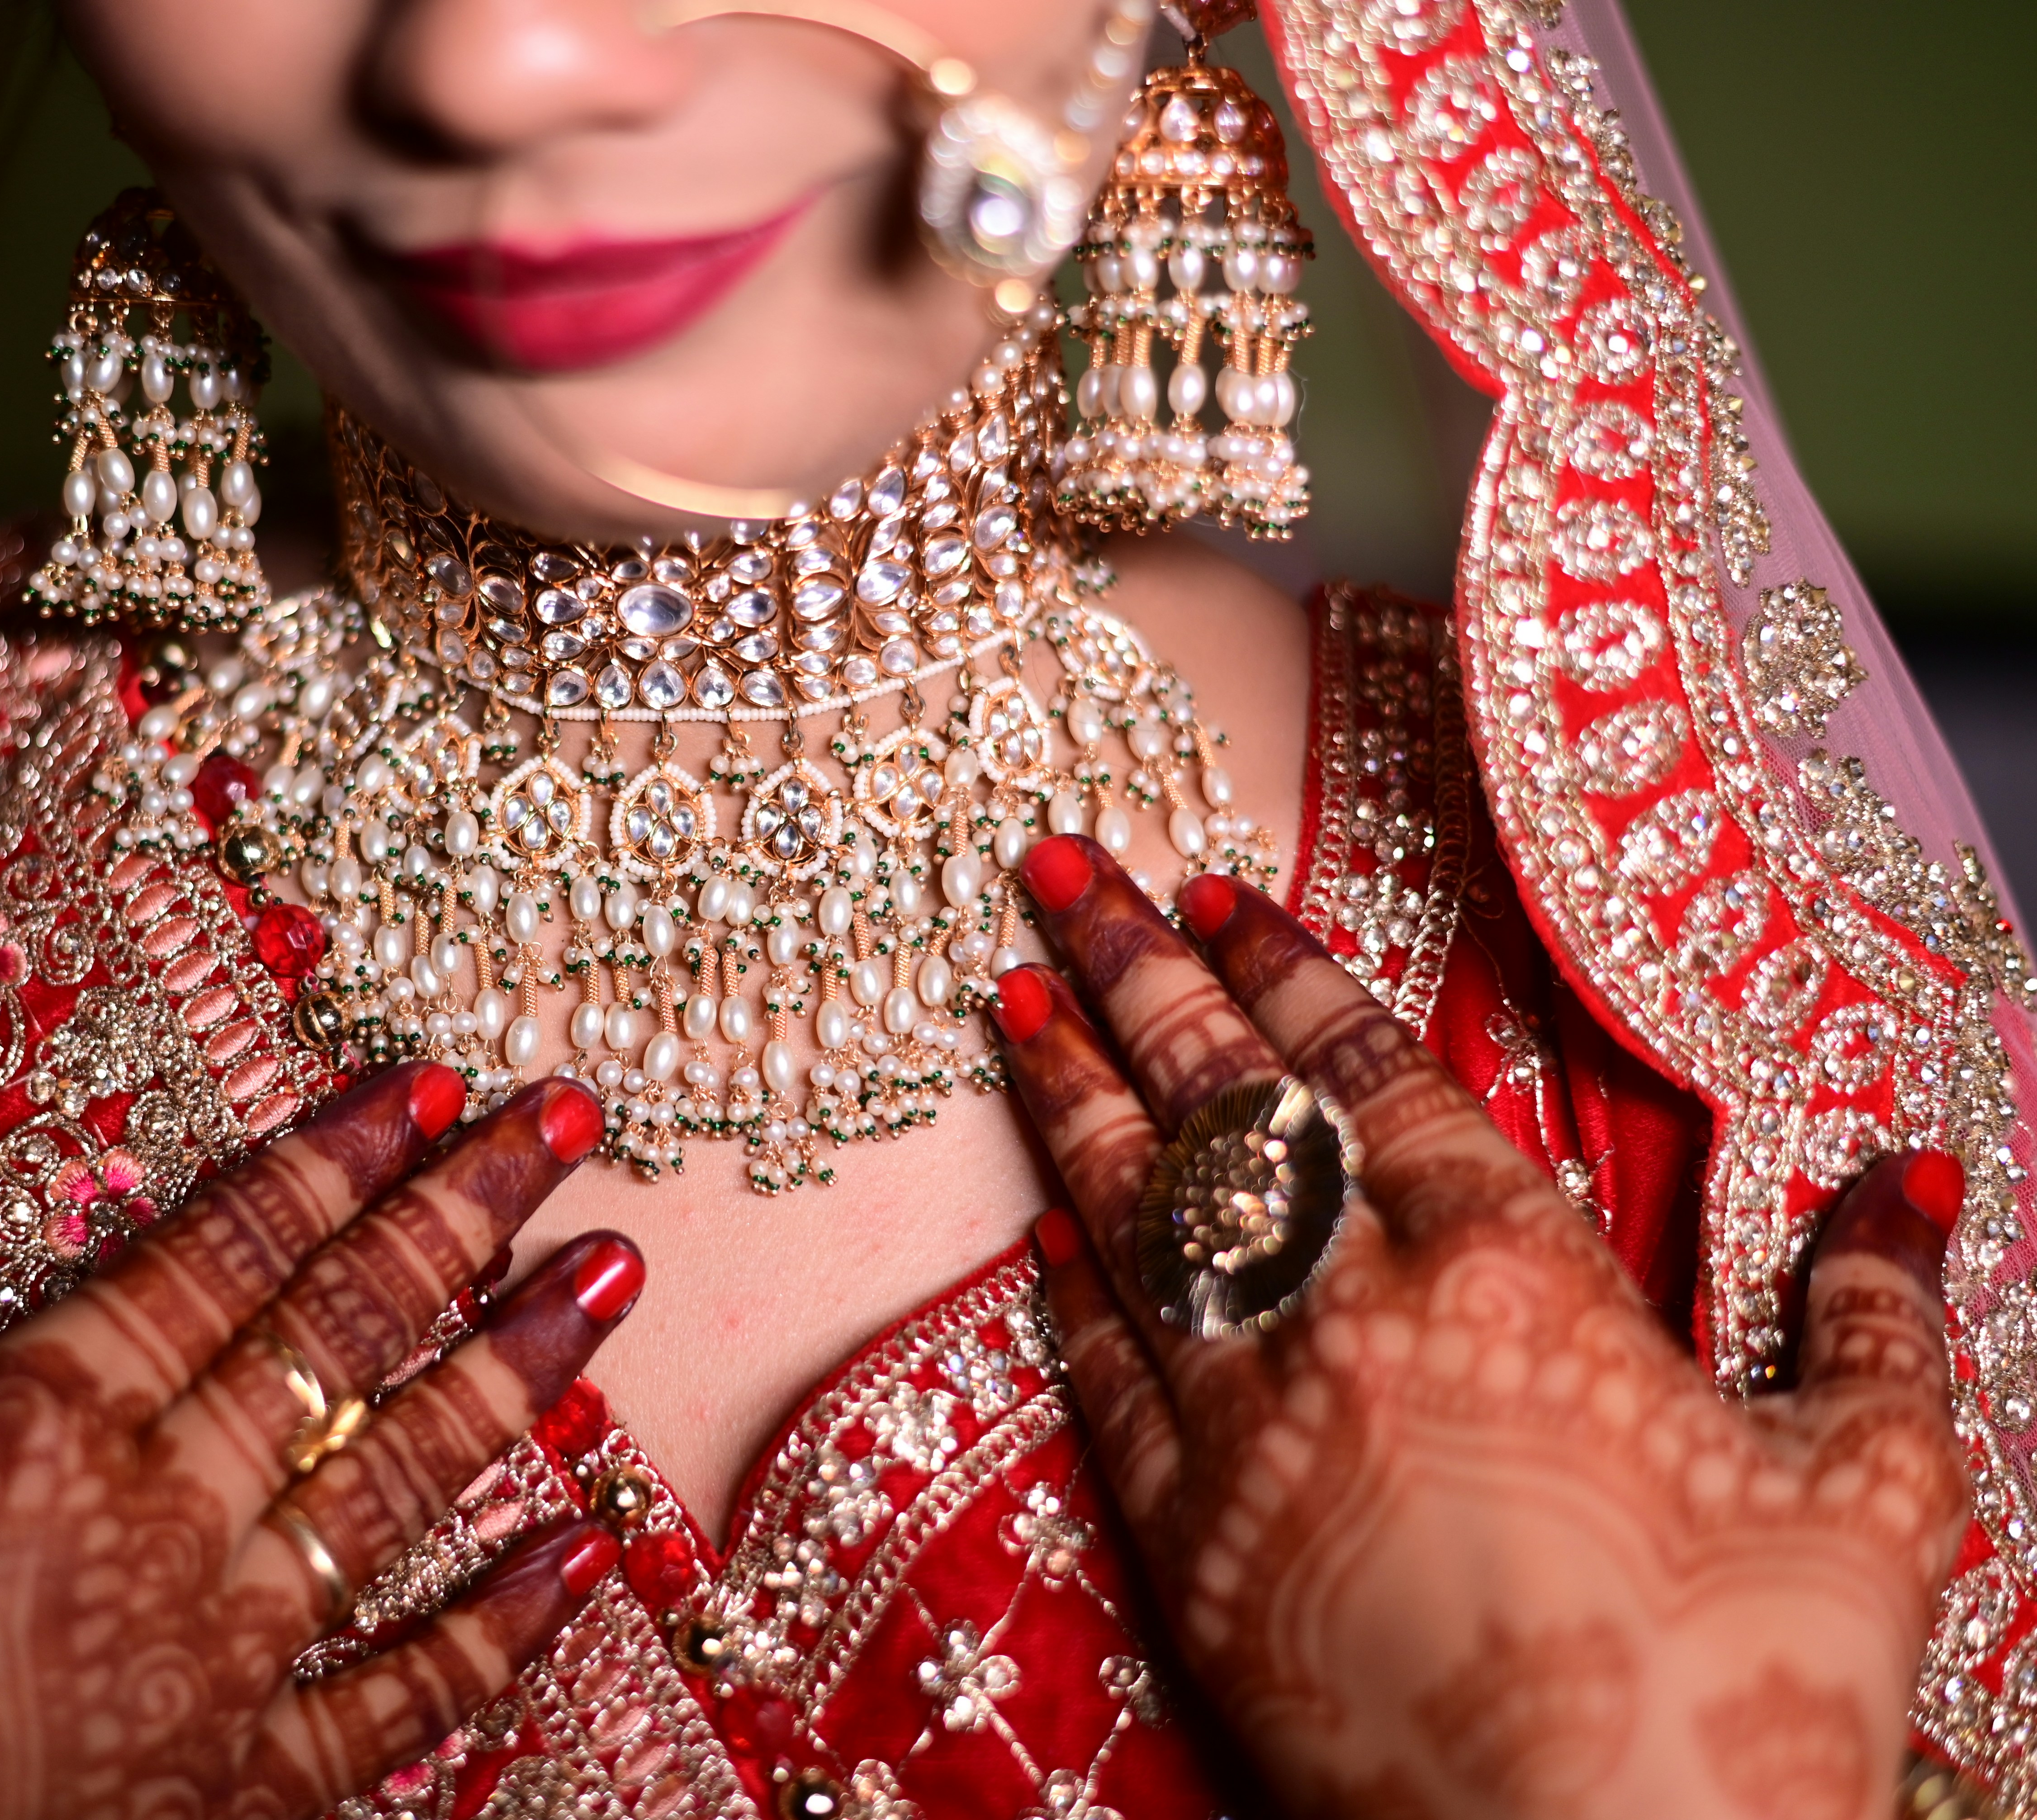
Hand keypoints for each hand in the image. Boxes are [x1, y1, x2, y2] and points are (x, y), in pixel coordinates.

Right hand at [0, 1065, 633, 1819]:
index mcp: (35, 1425)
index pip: (221, 1254)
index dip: (332, 1159)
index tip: (428, 1086)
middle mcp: (153, 1519)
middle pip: (338, 1335)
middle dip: (461, 1215)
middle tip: (567, 1123)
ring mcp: (212, 1660)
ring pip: (396, 1484)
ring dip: (515, 1375)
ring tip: (609, 1279)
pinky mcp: (237, 1790)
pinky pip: (398, 1703)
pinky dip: (501, 1632)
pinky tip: (584, 1554)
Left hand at [997, 835, 1968, 1819]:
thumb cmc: (1753, 1694)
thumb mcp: (1875, 1486)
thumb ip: (1877, 1311)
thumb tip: (1911, 1175)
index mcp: (1514, 1275)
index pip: (1366, 1073)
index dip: (1286, 967)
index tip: (1212, 888)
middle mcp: (1357, 1325)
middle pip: (1221, 1108)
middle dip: (1133, 973)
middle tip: (1054, 871)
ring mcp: (1251, 1434)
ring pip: (1135, 1221)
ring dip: (1069, 1100)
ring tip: (1008, 999)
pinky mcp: (1187, 1547)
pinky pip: (1105, 1383)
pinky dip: (1070, 1298)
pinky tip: (1041, 1235)